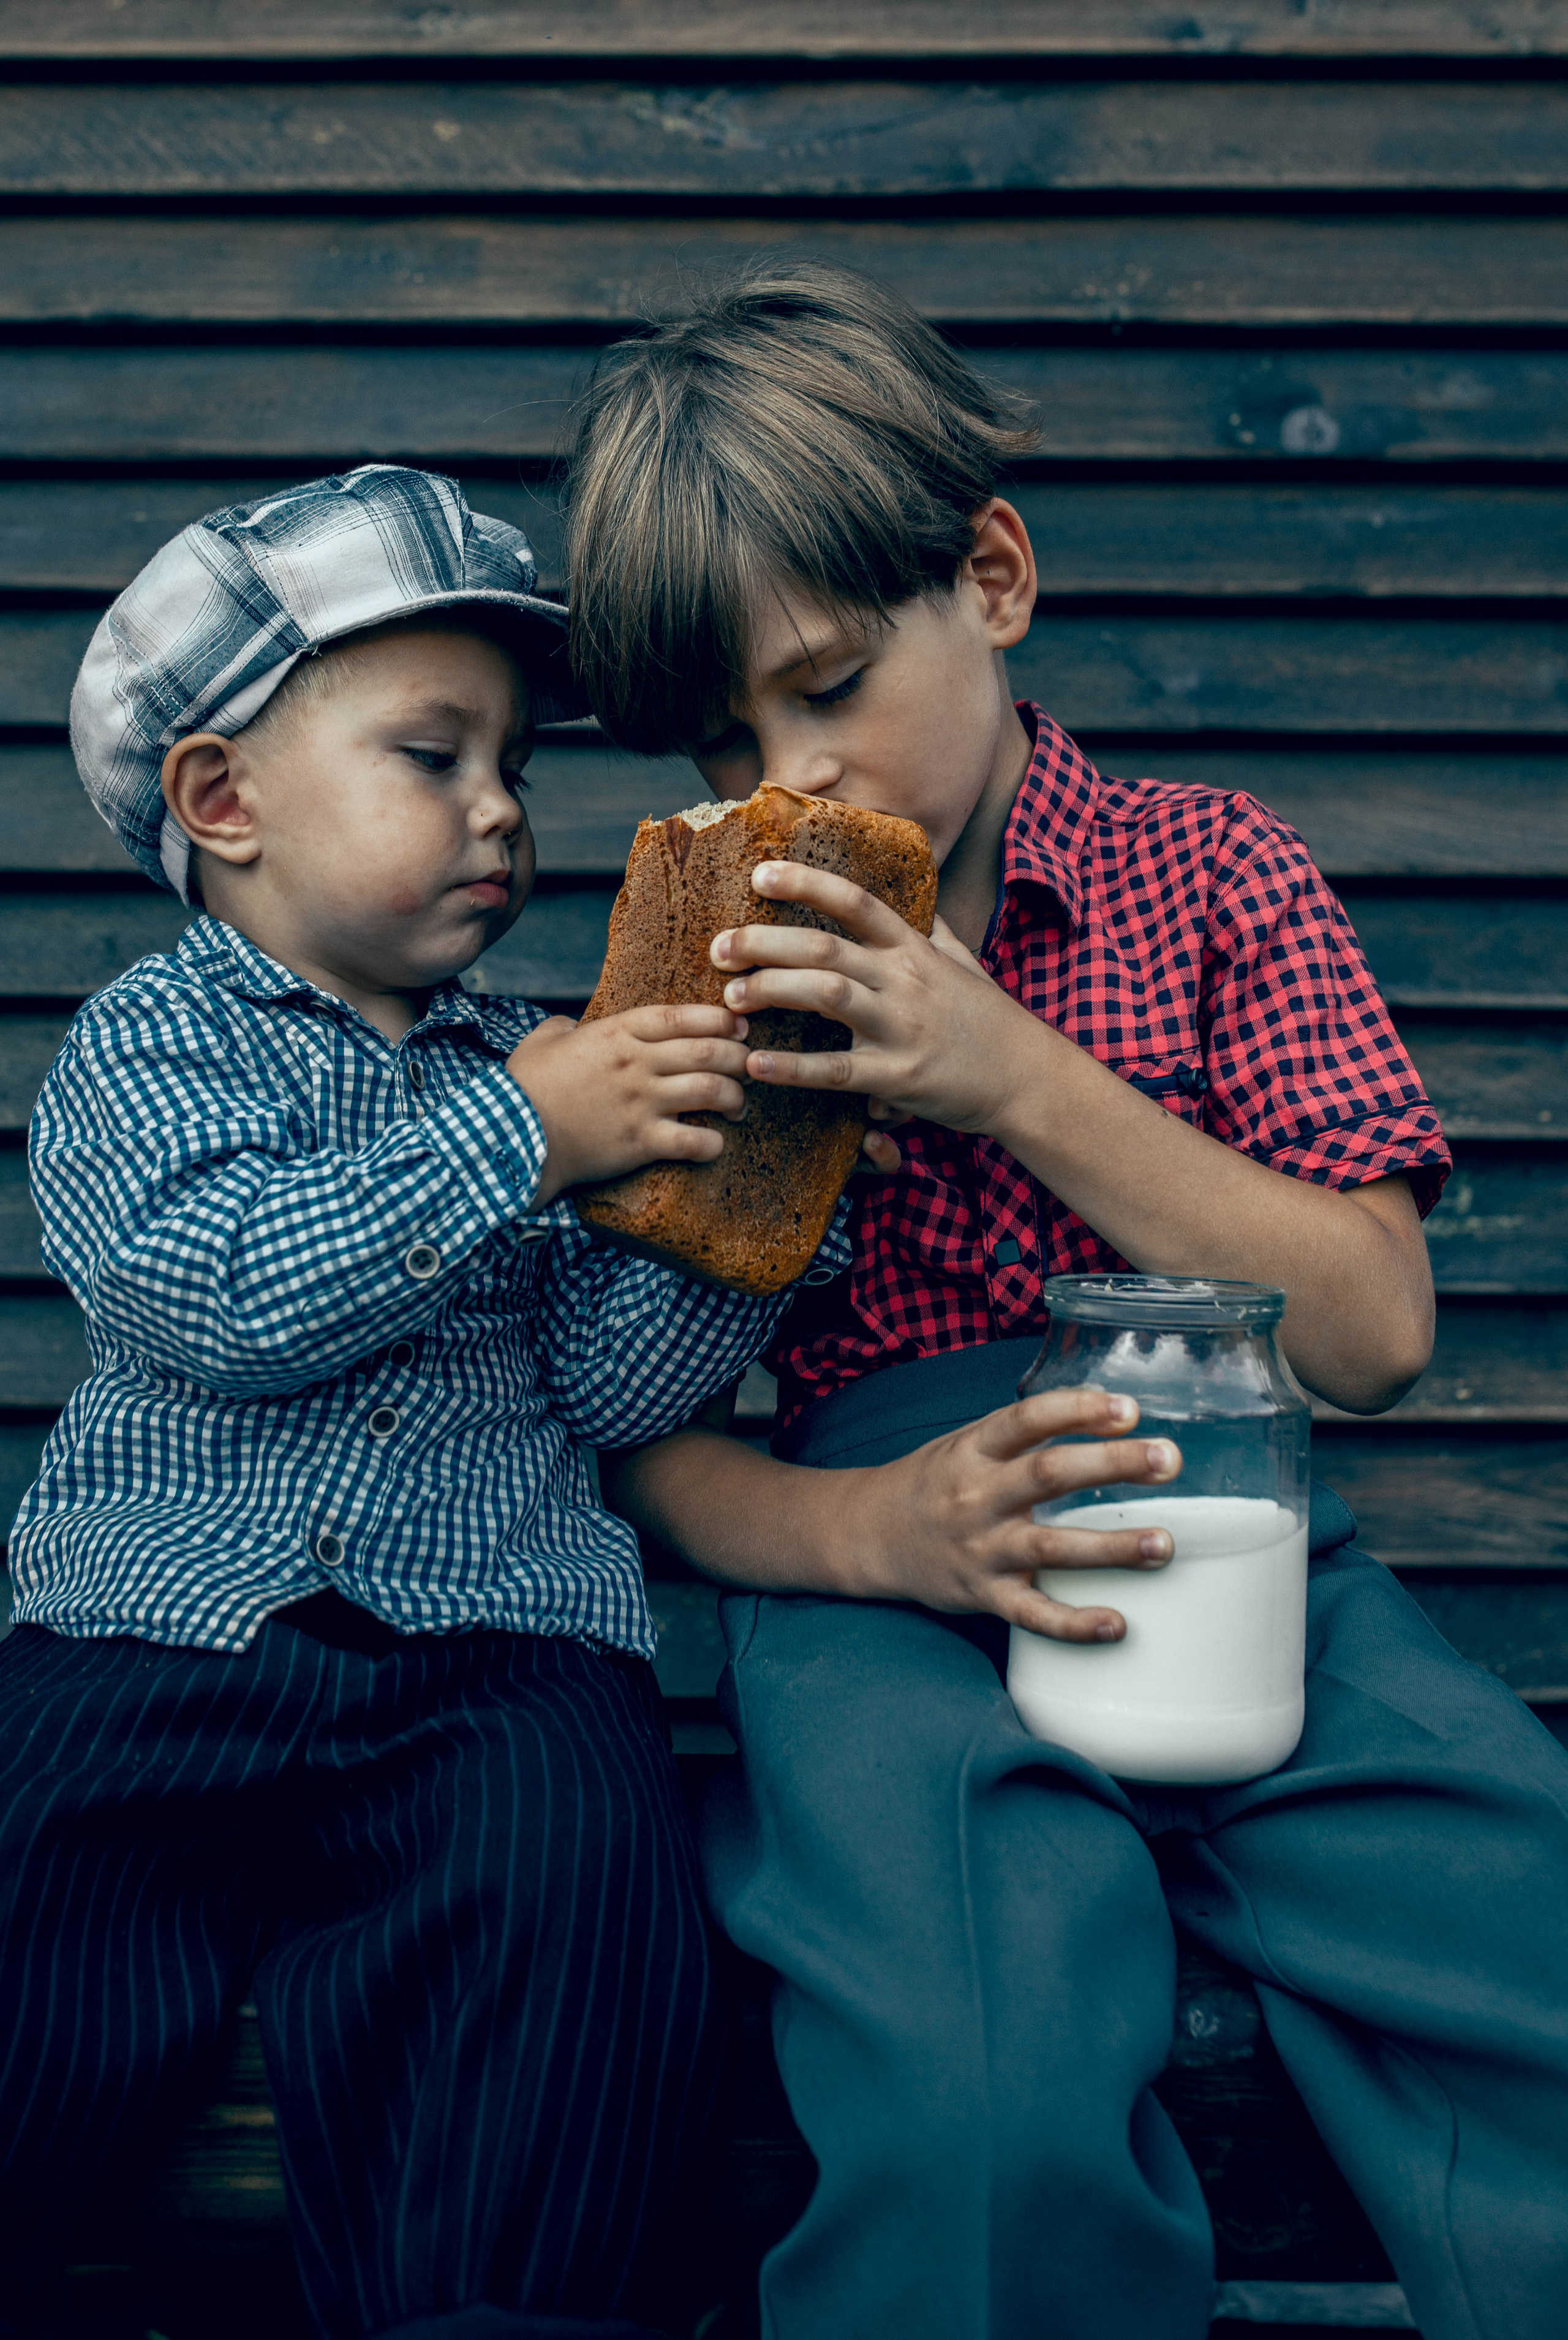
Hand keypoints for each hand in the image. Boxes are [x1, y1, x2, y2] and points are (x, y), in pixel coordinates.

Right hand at [507, 1004, 751, 1206]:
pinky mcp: (641, 1142)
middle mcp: (637, 1063)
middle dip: (738, 1057)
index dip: (718, 1019)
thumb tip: (571, 1024)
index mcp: (617, 1033)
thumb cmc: (523, 1088)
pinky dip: (715, 1143)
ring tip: (739, 1107)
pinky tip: (716, 1144)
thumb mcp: (542, 1041)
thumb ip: (563, 1026)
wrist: (512, 1136)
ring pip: (712, 1090)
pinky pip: (696, 1141)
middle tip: (748, 1067)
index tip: (738, 1025)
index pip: (682, 1016)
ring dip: (735, 1098)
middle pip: (709, 1051)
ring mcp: (642, 1102)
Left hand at [711, 862, 1048, 1135]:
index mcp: (915, 951)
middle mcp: (905, 981)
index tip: (760, 874)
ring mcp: (901, 1028)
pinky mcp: (898, 1077)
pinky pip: (835, 1071)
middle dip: (763, 942)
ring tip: (731, 996)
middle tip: (719, 947)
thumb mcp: (964, 963)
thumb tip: (920, 894)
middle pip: (823, 948)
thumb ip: (933, 929)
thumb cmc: (990, 1021)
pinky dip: (792, 1067)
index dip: (806, 883)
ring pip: (825, 995)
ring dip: (771, 991)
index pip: (855, 903)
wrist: (1029, 1079)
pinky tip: (755, 1063)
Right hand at [839, 1386, 1181, 1640]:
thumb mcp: (969, 1442)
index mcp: (975, 1449)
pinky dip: (1073, 1623)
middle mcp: (978, 1496)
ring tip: (1164, 1544)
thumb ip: (1027, 1431)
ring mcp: (981, 1549)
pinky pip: (1032, 1615)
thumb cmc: (937, 1482)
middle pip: (1048, 1475)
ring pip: (1051, 1548)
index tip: (1129, 1407)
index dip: (1078, 1410)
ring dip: (1111, 1547)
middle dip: (1112, 1464)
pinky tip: (1117, 1624)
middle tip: (1169, 1459)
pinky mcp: (983, 1596)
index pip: (1027, 1419)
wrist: (870, 1535)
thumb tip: (1111, 1408)